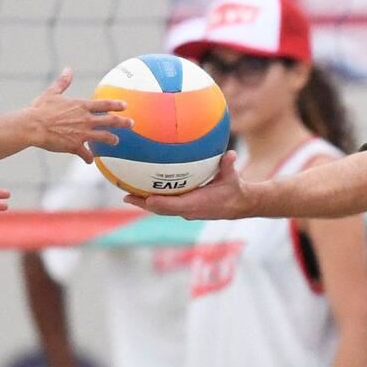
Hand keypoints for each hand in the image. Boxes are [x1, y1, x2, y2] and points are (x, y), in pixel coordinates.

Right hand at [26, 68, 132, 161]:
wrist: (33, 126)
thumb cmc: (40, 109)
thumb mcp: (52, 93)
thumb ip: (63, 82)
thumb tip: (68, 69)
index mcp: (81, 106)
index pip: (104, 104)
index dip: (116, 105)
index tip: (125, 105)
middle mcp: (85, 119)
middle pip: (111, 121)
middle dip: (123, 123)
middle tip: (132, 124)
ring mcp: (82, 133)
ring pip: (104, 137)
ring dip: (111, 139)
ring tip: (116, 141)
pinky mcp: (74, 146)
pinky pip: (86, 154)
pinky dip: (88, 158)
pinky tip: (89, 161)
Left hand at [123, 151, 247, 219]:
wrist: (239, 205)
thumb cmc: (235, 189)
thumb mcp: (232, 177)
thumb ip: (228, 165)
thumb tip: (231, 154)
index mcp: (198, 204)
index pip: (176, 206)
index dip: (161, 203)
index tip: (147, 198)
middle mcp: (189, 211)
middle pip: (161, 210)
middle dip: (144, 204)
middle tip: (126, 196)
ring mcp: (186, 212)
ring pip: (161, 209)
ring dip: (145, 203)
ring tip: (128, 195)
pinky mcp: (186, 210)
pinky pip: (166, 206)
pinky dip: (154, 201)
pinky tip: (144, 191)